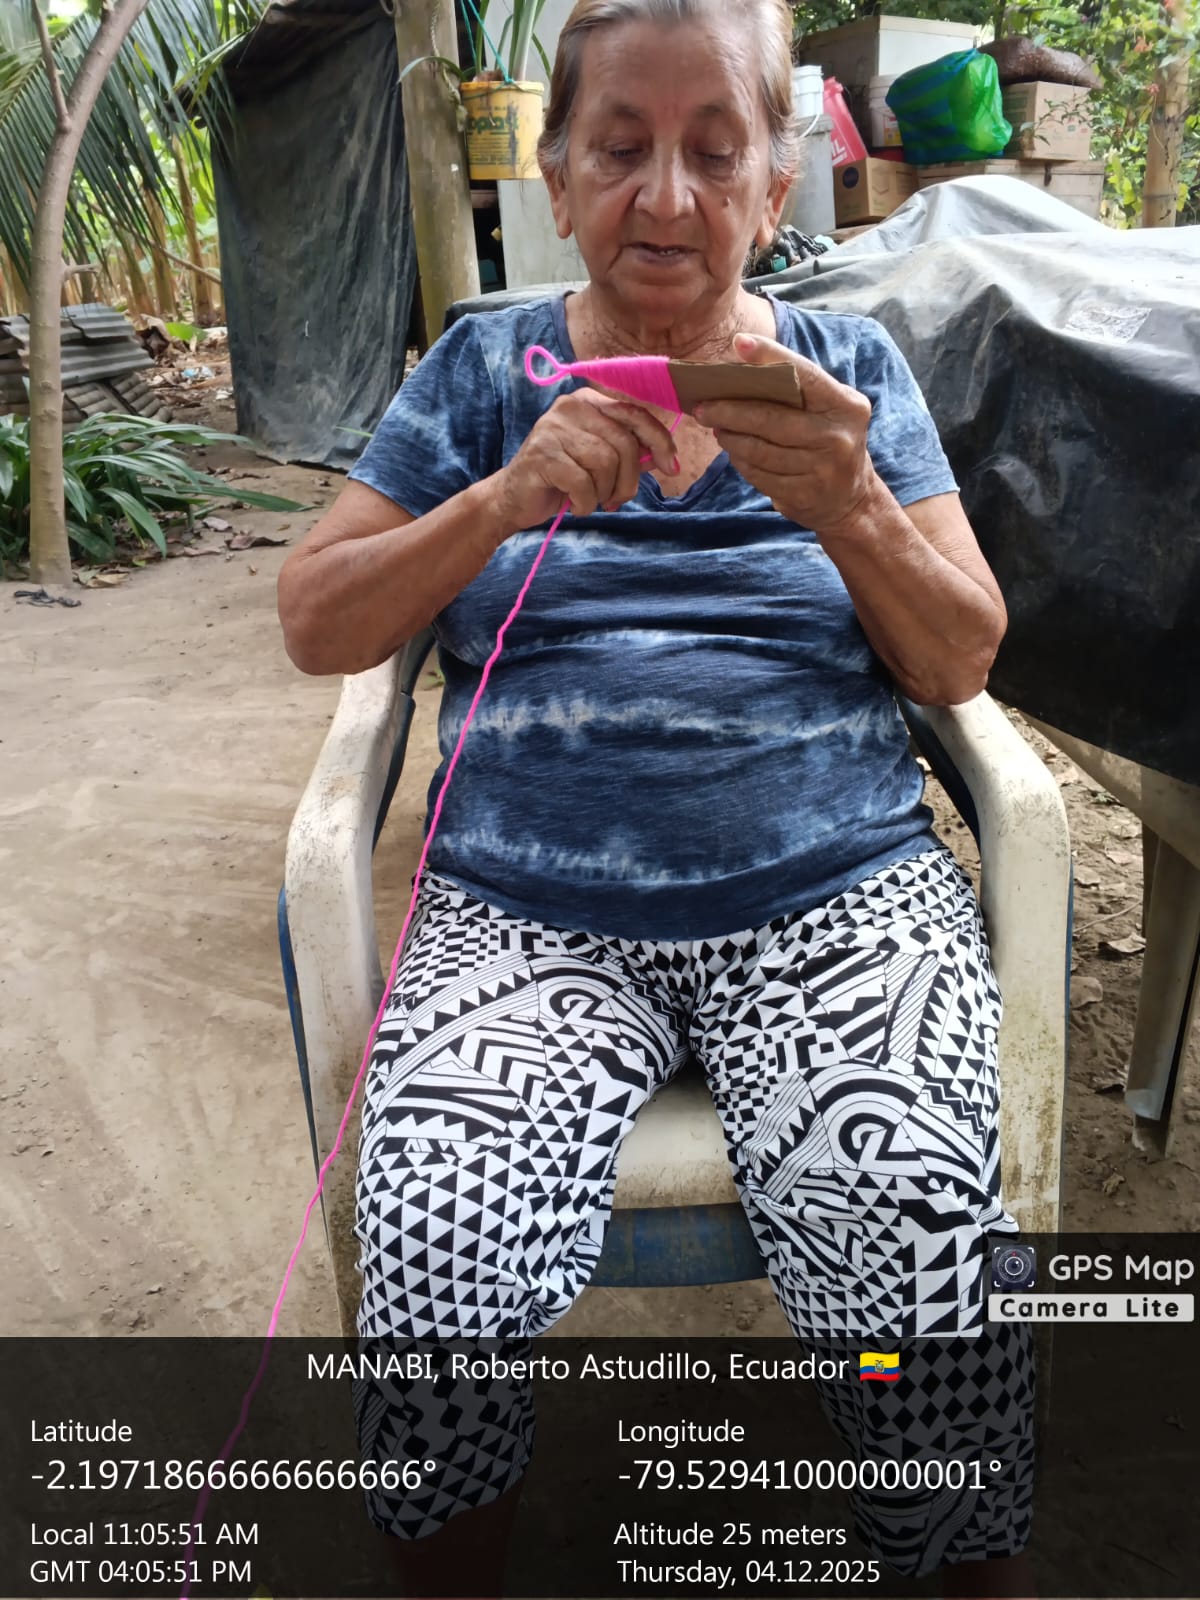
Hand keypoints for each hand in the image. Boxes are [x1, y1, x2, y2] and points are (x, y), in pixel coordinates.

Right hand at [494, 389, 677, 531]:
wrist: (513, 499)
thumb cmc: (561, 480)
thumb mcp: (599, 461)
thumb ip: (629, 452)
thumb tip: (666, 458)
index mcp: (588, 402)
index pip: (635, 415)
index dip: (660, 441)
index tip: (672, 468)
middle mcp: (571, 407)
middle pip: (624, 444)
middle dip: (628, 480)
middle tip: (615, 499)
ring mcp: (553, 429)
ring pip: (606, 464)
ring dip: (603, 493)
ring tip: (589, 499)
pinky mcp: (542, 455)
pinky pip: (583, 483)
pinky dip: (585, 503)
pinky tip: (574, 505)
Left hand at [694, 332, 877, 535]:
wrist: (850, 499)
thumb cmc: (828, 440)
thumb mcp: (827, 409)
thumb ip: (796, 387)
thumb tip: (742, 357)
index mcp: (845, 405)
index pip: (804, 375)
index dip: (771, 357)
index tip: (739, 343)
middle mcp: (837, 437)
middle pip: (770, 418)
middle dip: (729, 410)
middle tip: (703, 406)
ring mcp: (821, 470)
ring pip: (760, 449)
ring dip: (730, 437)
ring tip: (715, 427)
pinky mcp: (803, 495)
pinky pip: (759, 474)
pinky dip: (740, 460)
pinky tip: (733, 451)